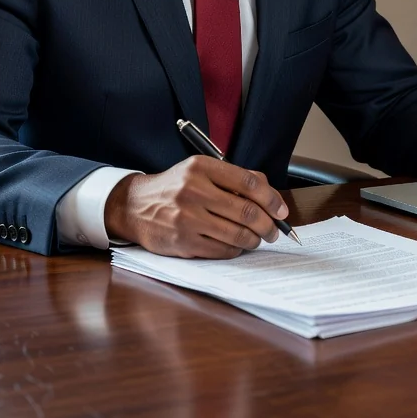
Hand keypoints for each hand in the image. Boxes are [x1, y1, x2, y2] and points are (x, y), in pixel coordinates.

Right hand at [104, 157, 289, 258]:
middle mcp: (194, 191)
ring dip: (255, 239)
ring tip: (258, 238)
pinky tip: (237, 245)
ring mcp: (188, 219)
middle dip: (269, 224)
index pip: (248, 183)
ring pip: (238, 234)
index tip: (282, 210)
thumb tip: (269, 192)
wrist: (134, 206)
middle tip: (275, 230)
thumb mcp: (200, 170)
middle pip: (247, 211)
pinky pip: (222, 250)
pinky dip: (237, 249)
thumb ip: (233, 177)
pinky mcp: (184, 242)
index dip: (272, 198)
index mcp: (201, 168)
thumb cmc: (174, 187)